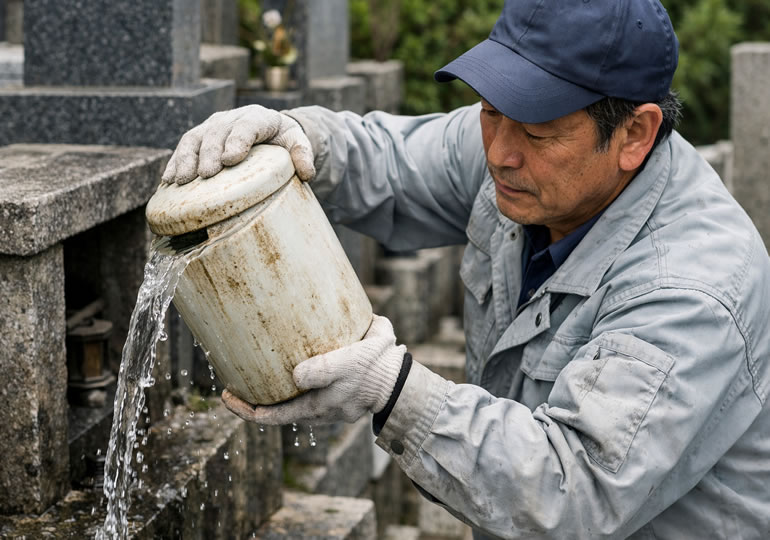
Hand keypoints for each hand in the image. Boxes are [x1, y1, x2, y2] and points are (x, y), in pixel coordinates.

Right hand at [162, 104, 314, 184]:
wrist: (267, 130)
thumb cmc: (283, 139)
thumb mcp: (298, 142)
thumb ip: (304, 154)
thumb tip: (307, 173)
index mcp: (258, 118)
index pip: (247, 125)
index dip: (237, 140)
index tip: (229, 159)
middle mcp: (231, 118)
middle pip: (216, 133)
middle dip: (208, 153)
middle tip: (206, 175)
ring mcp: (212, 126)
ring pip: (194, 139)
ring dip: (185, 159)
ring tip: (181, 181)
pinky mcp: (199, 137)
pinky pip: (184, 147)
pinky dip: (175, 163)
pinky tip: (168, 181)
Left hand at [222, 315, 405, 424]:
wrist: (400, 378)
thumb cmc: (372, 367)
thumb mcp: (348, 365)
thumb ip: (322, 370)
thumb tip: (295, 374)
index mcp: (313, 407)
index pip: (268, 417)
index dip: (243, 409)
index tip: (225, 395)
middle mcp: (315, 411)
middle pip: (275, 411)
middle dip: (252, 400)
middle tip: (230, 383)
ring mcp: (325, 406)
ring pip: (289, 403)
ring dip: (270, 393)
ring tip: (251, 373)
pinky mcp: (334, 394)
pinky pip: (304, 393)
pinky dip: (289, 385)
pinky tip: (284, 365)